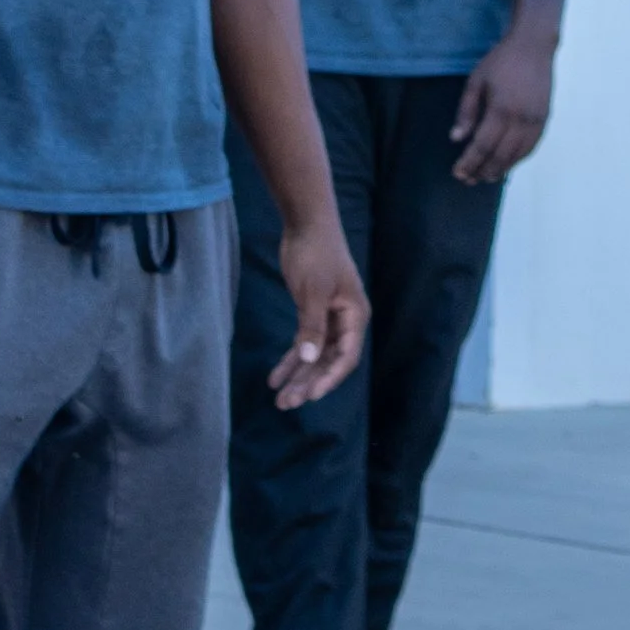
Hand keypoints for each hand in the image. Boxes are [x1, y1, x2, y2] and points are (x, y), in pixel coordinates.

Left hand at [270, 216, 366, 406]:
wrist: (307, 226)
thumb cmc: (316, 255)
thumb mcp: (313, 292)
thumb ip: (312, 327)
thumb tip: (309, 360)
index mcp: (355, 316)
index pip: (346, 356)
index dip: (330, 378)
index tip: (311, 396)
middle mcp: (346, 321)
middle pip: (329, 361)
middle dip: (309, 383)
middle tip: (287, 404)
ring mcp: (330, 318)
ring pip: (315, 356)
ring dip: (299, 376)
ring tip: (279, 399)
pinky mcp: (313, 314)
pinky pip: (304, 344)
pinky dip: (291, 360)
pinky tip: (275, 377)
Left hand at [451, 32, 554, 185]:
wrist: (534, 45)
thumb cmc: (501, 61)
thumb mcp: (476, 81)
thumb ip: (466, 112)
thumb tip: (456, 139)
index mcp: (501, 109)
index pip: (482, 146)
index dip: (469, 162)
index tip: (458, 173)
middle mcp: (521, 119)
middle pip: (500, 156)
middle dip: (482, 171)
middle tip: (468, 180)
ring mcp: (536, 121)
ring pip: (517, 155)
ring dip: (500, 169)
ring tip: (485, 177)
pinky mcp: (544, 119)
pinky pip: (531, 147)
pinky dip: (518, 160)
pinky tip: (507, 164)